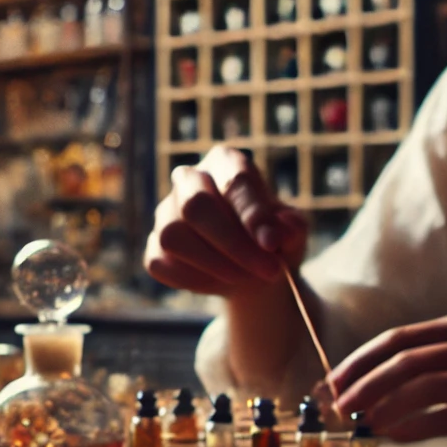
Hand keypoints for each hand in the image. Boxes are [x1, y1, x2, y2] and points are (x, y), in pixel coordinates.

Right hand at [144, 146, 307, 297]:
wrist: (253, 271)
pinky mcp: (154, 247)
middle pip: (196, 206)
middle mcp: (189, 180)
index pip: (235, 182)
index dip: (253, 215)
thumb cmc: (273, 242)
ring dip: (215, 264)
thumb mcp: (293, 234)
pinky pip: (162, 264)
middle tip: (268, 271)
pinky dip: (195, 280)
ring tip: (247, 278)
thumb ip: (292, 229)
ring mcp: (166, 213)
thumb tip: (282, 231)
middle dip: (234, 245)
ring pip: (174, 236)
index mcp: (226, 163)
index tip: (273, 244)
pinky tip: (222, 283)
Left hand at [324, 311, 446, 441]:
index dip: (360, 360)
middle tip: (343, 408)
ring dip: (390, 406)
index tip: (332, 383)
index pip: (399, 337)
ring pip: (430, 385)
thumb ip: (406, 371)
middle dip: (368, 385)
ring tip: (367, 423)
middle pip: (411, 360)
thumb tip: (339, 388)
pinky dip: (418, 426)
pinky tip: (396, 435)